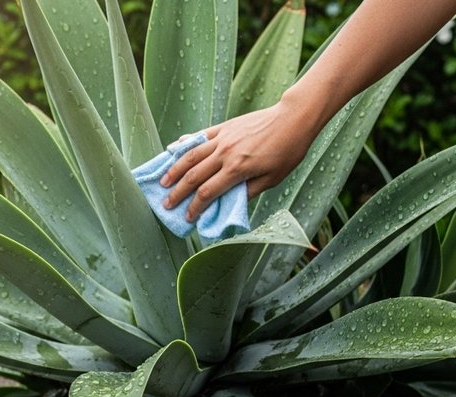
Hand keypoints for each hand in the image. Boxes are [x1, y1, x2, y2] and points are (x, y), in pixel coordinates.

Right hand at [159, 100, 317, 221]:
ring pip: (190, 156)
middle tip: (166, 204)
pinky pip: (199, 137)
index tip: (187, 217)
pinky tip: (173, 150)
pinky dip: (185, 145)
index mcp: (237, 170)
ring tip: (163, 182)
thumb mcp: (272, 179)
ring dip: (174, 170)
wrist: (293, 119)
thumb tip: (229, 205)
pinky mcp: (223, 127)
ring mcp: (222, 138)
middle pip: (194, 176)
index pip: (208, 193)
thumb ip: (248, 191)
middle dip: (178, 192)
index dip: (195, 207)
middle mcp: (225, 153)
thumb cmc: (287, 152)